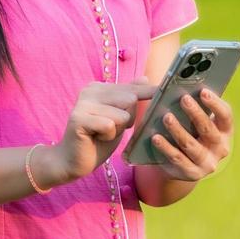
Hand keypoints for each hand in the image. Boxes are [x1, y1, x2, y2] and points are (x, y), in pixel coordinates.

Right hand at [41, 81, 156, 186]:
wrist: (73, 160)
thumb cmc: (98, 139)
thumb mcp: (119, 118)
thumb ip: (129, 98)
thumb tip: (145, 78)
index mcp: (98, 87)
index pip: (132, 88)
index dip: (149, 93)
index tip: (166, 89)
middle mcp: (89, 91)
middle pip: (129, 99)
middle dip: (127, 119)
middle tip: (110, 129)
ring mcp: (82, 103)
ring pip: (122, 114)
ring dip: (117, 129)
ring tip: (102, 134)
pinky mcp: (78, 119)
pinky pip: (110, 125)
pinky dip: (108, 136)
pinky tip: (96, 138)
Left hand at [148, 87, 233, 181]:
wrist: (180, 166)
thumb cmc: (189, 134)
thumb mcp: (193, 122)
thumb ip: (193, 106)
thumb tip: (179, 86)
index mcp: (224, 131)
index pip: (225, 116)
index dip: (215, 104)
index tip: (203, 91)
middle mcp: (220, 148)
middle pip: (208, 129)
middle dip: (196, 113)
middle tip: (183, 99)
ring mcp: (207, 163)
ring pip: (191, 145)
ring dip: (178, 130)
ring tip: (166, 117)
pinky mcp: (192, 173)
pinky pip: (177, 158)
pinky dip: (165, 147)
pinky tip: (155, 137)